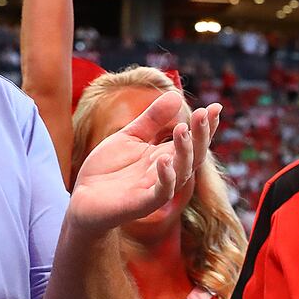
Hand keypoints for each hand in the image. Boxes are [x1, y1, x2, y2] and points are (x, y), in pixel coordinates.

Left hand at [68, 92, 221, 232]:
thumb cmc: (107, 170)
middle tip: (202, 114)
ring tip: (182, 129)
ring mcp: (157, 189)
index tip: (215, 107)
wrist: (82, 199)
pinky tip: (164, 160)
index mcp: (167, 156)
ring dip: (184, 151)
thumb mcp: (129, 137)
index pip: (194, 141)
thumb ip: (152, 119)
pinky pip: (162, 193)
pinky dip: (166, 177)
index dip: (206, 126)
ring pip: (182, 172)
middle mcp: (168, 173)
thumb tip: (175, 95)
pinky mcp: (143, 204)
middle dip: (200, 135)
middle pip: (194, 155)